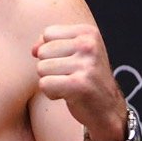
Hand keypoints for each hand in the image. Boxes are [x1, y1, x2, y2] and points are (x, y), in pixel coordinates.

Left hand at [33, 23, 125, 140]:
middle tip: (70, 76)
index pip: (48, 34)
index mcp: (88, 32)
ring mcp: (86, 64)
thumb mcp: (73, 52)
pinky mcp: (79, 84)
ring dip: (51, 80)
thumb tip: (34, 50)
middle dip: (50, 67)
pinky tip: (69, 94)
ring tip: (70, 84)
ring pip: (41, 68)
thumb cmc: (85, 77)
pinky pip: (44, 84)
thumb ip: (50, 43)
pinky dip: (52, 93)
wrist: (107, 108)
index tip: (69, 61)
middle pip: (42, 51)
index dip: (51, 51)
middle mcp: (89, 45)